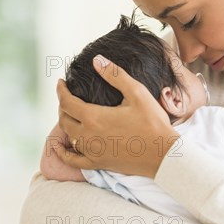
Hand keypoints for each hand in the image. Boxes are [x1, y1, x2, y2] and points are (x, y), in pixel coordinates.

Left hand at [55, 55, 176, 178]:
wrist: (163, 154)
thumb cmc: (153, 122)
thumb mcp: (137, 93)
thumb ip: (115, 75)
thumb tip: (96, 60)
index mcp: (94, 117)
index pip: (66, 102)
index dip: (61, 90)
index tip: (61, 82)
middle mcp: (88, 136)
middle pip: (64, 119)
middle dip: (63, 105)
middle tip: (68, 97)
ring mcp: (92, 152)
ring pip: (68, 136)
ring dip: (65, 123)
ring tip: (69, 114)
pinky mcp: (98, 163)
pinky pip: (72, 161)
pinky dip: (63, 153)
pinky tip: (60, 147)